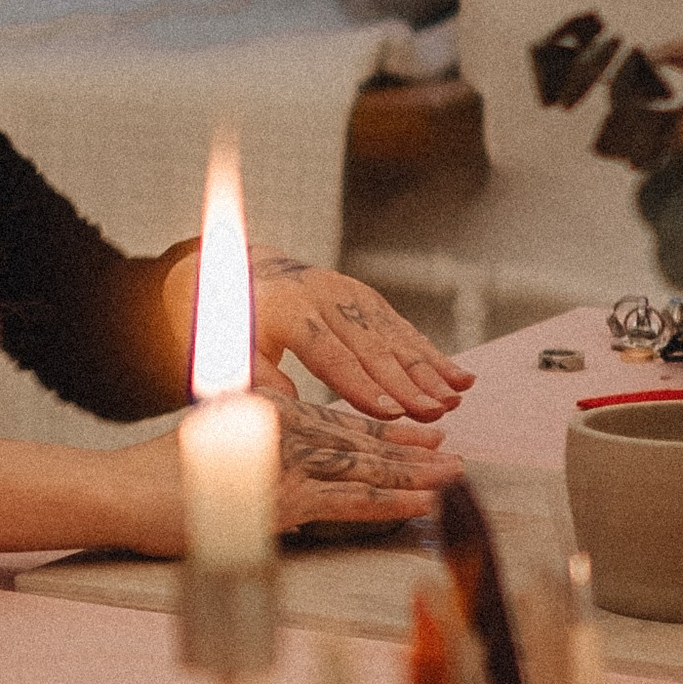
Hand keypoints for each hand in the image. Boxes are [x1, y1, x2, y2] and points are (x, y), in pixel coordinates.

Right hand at [87, 398, 452, 554]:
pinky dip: (391, 501)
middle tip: (453, 454)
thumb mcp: (212, 453)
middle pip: (358, 442)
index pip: (337, 423)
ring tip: (453, 477)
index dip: (381, 432)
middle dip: (411, 451)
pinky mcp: (282, 497)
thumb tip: (287, 497)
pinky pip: (350, 500)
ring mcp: (285, 462)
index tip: (419, 436)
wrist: (121, 491)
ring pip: (364, 469)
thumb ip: (254, 464)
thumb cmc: (156, 479)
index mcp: (268, 414)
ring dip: (414, 473)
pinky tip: (422, 502)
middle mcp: (284, 430)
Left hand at [248, 252, 470, 422]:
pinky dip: (433, 354)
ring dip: (428, 369)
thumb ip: (254, 376)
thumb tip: (287, 405)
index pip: (330, 353)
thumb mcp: (222, 348)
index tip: (389, 413)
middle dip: (406, 382)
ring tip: (455, 398)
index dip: (361, 384)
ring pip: (394, 336)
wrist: (240, 270)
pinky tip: (460, 376)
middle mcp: (324, 296)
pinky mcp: (367, 298)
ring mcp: (350, 294)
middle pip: (371, 346)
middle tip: (434, 412)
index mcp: (286, 310)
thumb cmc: (226, 323)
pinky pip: (403, 329)